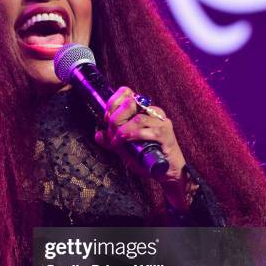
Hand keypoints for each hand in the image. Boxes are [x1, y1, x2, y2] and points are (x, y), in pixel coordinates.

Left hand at [94, 87, 197, 210]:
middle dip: (116, 119)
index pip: (126, 93)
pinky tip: (126, 142)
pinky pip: (148, 131)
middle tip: (112, 132)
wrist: (166, 172)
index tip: (107, 118)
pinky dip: (134, 136)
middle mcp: (153, 112)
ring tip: (118, 141)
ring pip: (138, 118)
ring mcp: (161, 122)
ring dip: (123, 130)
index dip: (113, 103)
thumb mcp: (125, 149)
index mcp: (143, 110)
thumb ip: (112, 141)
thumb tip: (98, 135)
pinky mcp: (167, 134)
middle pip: (130, 103)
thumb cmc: (147, 158)